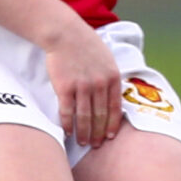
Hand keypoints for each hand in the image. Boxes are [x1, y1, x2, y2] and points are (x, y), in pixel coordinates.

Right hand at [44, 23, 126, 146]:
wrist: (66, 35)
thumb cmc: (87, 47)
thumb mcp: (108, 60)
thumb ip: (110, 78)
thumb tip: (112, 97)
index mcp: (113, 77)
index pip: (115, 107)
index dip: (112, 124)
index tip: (110, 137)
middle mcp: (100, 84)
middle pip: (100, 115)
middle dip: (98, 133)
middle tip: (95, 146)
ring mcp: (82, 86)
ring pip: (85, 116)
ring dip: (84, 132)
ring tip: (83, 143)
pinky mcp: (64, 87)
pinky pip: (67, 111)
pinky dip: (68, 124)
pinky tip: (68, 132)